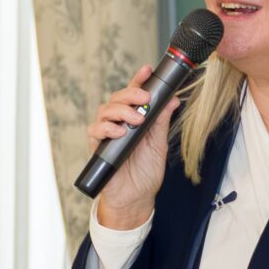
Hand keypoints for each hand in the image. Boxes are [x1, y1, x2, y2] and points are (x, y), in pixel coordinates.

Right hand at [87, 64, 178, 230]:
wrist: (137, 198)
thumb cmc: (146, 172)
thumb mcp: (158, 144)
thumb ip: (162, 122)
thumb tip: (173, 100)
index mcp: (134, 119)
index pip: (134, 95)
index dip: (138, 80)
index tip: (147, 70)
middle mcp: (119, 123)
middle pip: (117, 98)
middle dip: (130, 93)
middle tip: (145, 98)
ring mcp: (107, 134)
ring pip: (105, 110)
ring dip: (121, 111)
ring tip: (136, 120)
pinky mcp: (98, 147)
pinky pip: (95, 130)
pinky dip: (107, 128)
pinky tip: (120, 132)